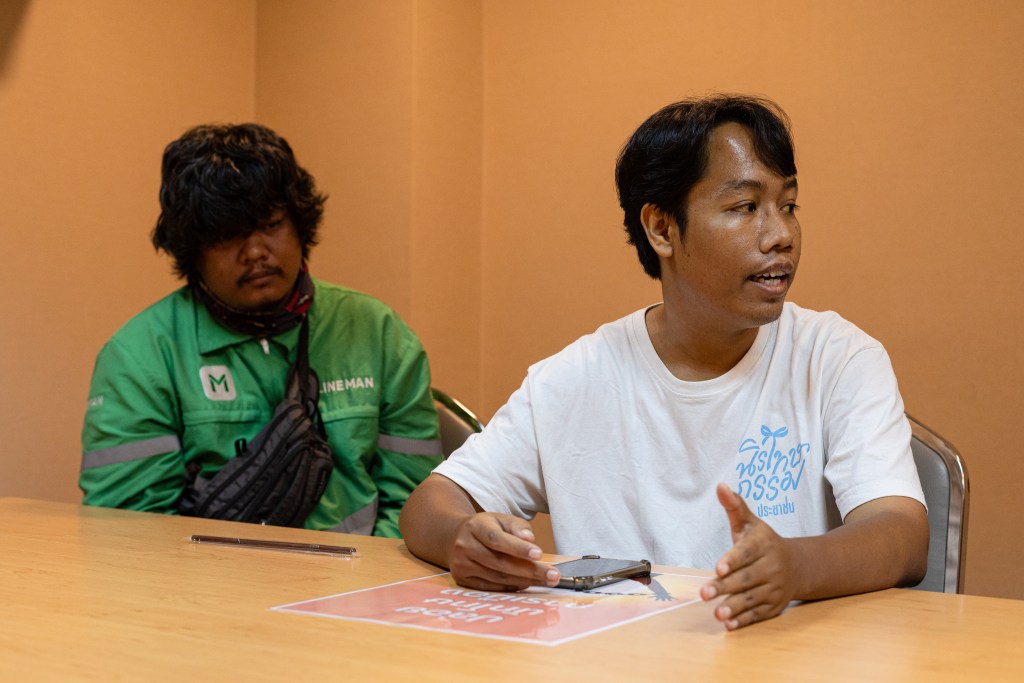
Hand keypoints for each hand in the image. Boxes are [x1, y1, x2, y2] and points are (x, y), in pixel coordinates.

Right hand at [447, 512, 559, 590]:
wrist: (456, 538)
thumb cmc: (487, 528)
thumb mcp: (502, 519)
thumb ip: (518, 527)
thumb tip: (529, 539)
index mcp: (476, 526)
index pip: (497, 539)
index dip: (518, 548)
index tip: (539, 554)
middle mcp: (465, 546)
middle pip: (500, 562)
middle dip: (530, 571)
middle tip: (552, 575)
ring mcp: (462, 565)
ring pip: (498, 577)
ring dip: (525, 581)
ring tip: (545, 581)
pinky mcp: (462, 580)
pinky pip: (491, 587)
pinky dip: (511, 587)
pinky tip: (526, 584)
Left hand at [700, 483, 800, 629]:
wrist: (798, 565)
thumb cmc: (763, 542)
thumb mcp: (751, 522)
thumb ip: (735, 506)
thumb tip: (720, 486)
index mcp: (764, 544)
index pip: (747, 552)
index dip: (733, 560)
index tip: (718, 568)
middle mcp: (772, 567)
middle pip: (747, 578)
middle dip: (725, 587)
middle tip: (704, 593)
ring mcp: (775, 588)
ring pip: (753, 598)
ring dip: (734, 607)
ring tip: (717, 613)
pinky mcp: (775, 606)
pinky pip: (759, 614)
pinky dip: (744, 620)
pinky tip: (729, 625)